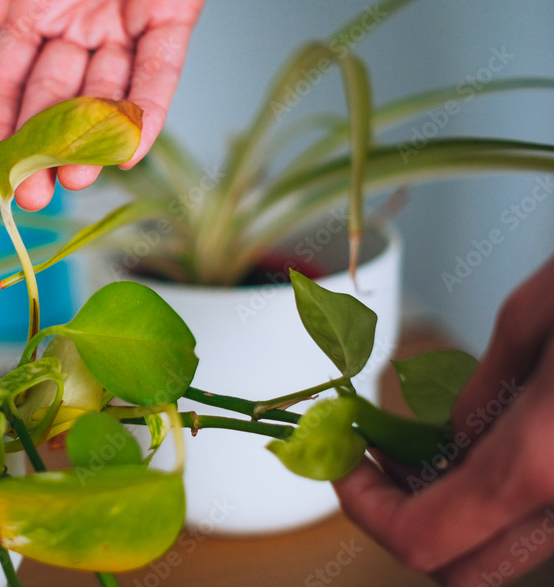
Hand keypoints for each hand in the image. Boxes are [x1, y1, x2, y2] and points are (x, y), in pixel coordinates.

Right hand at [0, 0, 227, 209]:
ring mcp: (123, 23)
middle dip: (41, 150)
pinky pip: (160, 68)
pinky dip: (148, 106)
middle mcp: (74, 25)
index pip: (4, 82)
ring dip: (91, 139)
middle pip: (52, 100)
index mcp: (29, 6)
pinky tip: (132, 146)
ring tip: (76, 176)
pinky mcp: (173, 13)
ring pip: (104, 94)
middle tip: (32, 196)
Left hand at [333, 254, 553, 585]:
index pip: (421, 540)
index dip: (363, 508)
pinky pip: (550, 521)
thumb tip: (448, 439)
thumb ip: (485, 393)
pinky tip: (491, 443)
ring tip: (427, 445)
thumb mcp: (538, 316)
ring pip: (508, 552)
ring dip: (452, 514)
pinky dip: (503, 500)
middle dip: (403, 521)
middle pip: (461, 573)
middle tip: (379, 458)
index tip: (344, 460)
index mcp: (544, 460)